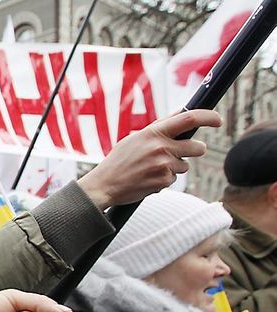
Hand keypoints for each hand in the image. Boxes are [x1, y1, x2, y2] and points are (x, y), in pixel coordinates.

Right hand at [77, 109, 221, 209]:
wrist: (104, 185)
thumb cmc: (119, 160)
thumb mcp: (135, 138)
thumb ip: (158, 128)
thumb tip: (181, 115)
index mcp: (154, 133)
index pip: (189, 119)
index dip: (209, 117)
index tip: (218, 120)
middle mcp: (161, 147)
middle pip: (197, 147)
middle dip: (196, 150)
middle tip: (187, 151)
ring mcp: (163, 165)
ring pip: (184, 165)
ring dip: (174, 167)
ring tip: (151, 169)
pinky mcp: (163, 181)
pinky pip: (173, 178)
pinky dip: (164, 179)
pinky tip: (147, 179)